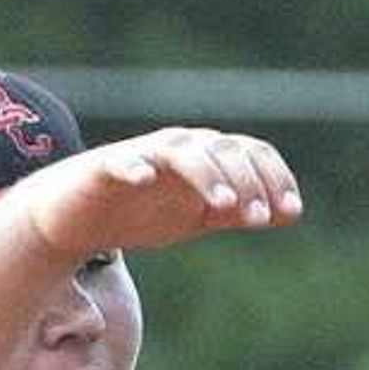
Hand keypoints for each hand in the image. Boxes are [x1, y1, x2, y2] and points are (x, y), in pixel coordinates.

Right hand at [20, 129, 303, 256]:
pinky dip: (135, 166)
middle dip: (248, 182)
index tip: (290, 212)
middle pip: (225, 149)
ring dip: (208, 175)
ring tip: (225, 205)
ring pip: (183, 152)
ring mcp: (143, 155)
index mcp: (208, 159)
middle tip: (258, 218)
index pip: (252, 153)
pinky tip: (145, 179)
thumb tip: (291, 213)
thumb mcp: (200, 217)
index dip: (276, 178)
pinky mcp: (106, 168)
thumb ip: (239, 212)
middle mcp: (180, 149)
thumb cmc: (142, 212)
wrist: (77, 220)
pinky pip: (123, 161)